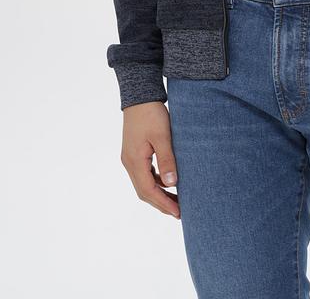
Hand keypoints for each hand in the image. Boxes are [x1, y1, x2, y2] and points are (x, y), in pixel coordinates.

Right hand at [120, 101, 179, 218]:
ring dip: (159, 193)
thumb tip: (171, 183)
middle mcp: (129, 162)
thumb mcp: (162, 136)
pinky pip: (145, 173)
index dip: (163, 204)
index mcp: (135, 161)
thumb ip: (167, 159)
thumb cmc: (151, 113)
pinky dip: (156, 182)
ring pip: (144, 183)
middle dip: (161, 203)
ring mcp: (130, 158)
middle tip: (179, 212)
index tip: (178, 213)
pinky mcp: (134, 152)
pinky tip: (169, 181)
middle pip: (144, 191)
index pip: (148, 191)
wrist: (140, 96)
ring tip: (177, 200)